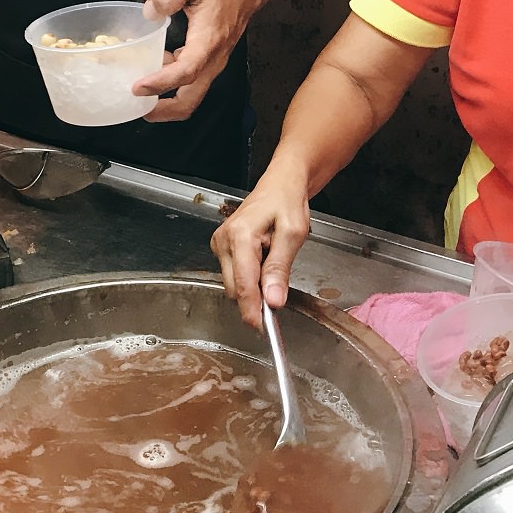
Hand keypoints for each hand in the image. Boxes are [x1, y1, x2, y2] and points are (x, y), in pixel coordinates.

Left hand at [137, 0, 265, 122]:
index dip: (160, 84)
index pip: (185, 72)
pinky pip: (190, 82)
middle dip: (164, 111)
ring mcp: (212, 62)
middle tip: (138, 107)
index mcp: (208, 41)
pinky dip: (171, 84)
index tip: (138, 87)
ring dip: (166, 99)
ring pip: (190, 95)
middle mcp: (212, 59)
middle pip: (189, 100)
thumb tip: (150, 13)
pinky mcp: (209, 60)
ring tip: (141, 89)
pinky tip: (155, 66)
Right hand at [211, 163, 311, 328]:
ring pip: (233, 283)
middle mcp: (223, 240)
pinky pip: (232, 273)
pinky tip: (262, 259)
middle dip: (255, 297)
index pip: (243, 284)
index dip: (252, 309)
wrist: (280, 184)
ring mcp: (219, 243)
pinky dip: (248, 276)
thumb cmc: (287, 203)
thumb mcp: (293, 234)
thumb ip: (280, 269)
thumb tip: (273, 301)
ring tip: (272, 261)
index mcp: (240, 236)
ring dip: (253, 285)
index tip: (261, 328)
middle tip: (279, 288)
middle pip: (235, 288)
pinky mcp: (221, 247)